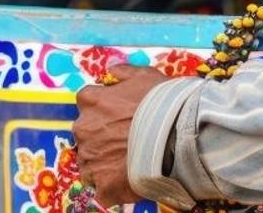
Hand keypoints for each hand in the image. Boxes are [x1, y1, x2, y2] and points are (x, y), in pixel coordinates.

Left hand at [74, 64, 170, 207]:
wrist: (178, 135)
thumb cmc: (162, 102)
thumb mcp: (144, 75)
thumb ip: (123, 72)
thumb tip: (111, 72)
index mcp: (91, 101)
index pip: (88, 104)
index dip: (104, 110)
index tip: (119, 116)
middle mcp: (83, 129)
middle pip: (87, 134)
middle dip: (102, 137)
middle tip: (127, 139)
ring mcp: (91, 159)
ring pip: (91, 163)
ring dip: (105, 162)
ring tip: (130, 162)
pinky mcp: (103, 185)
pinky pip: (103, 189)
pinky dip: (113, 187)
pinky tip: (130, 181)